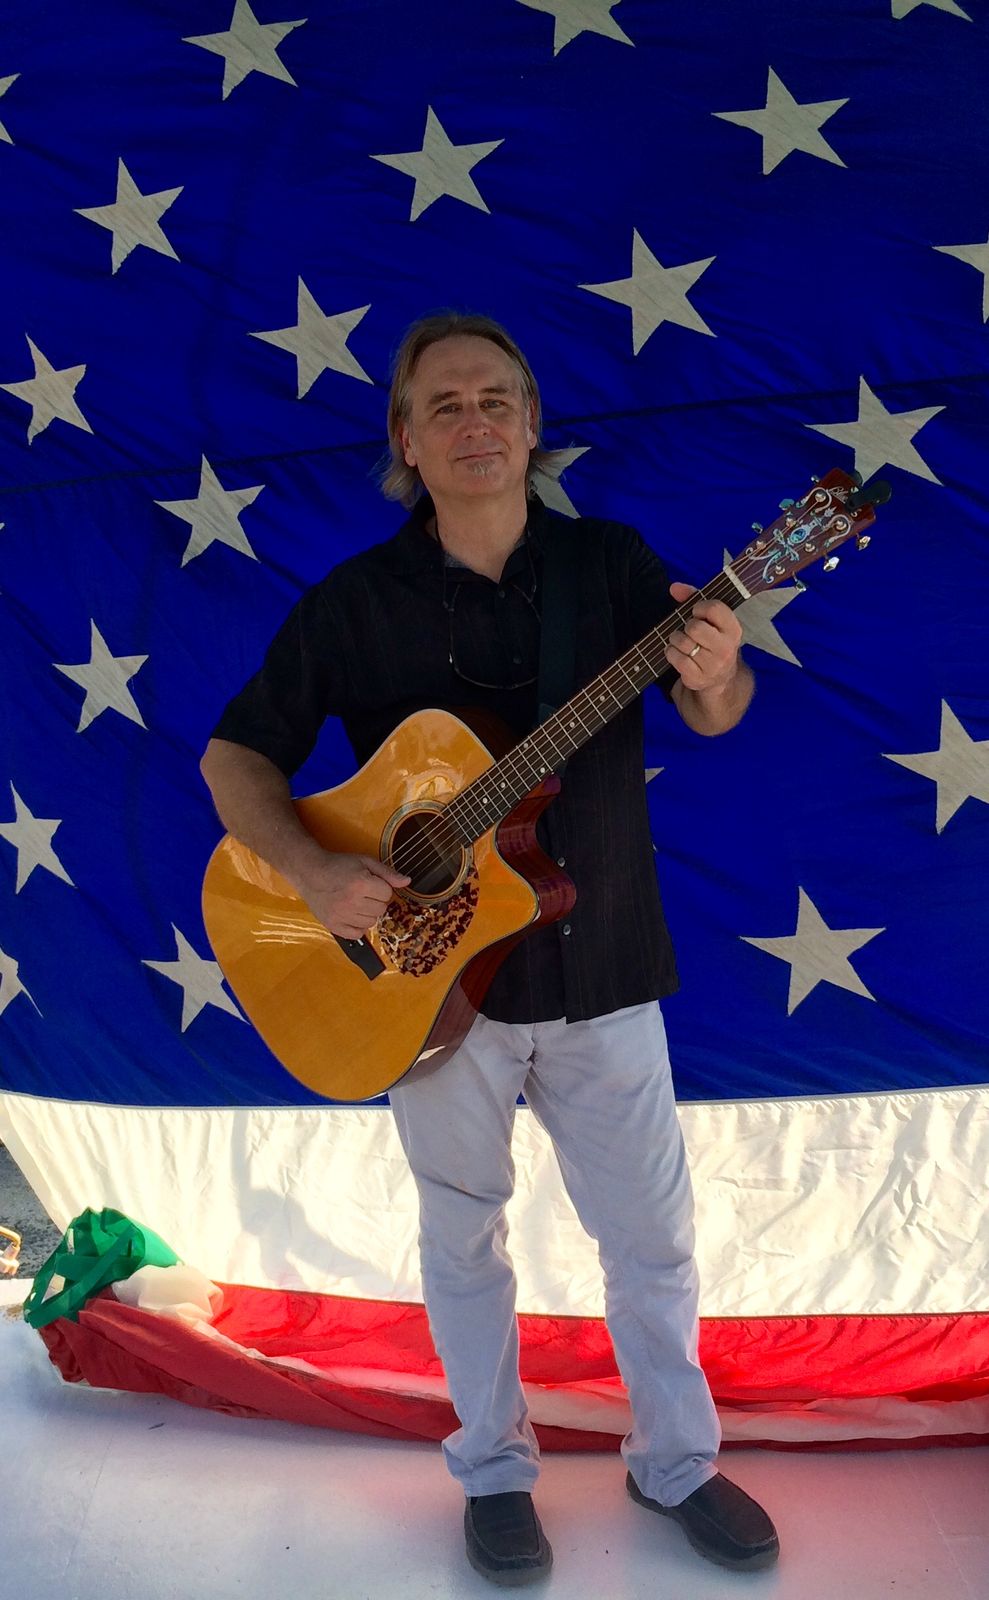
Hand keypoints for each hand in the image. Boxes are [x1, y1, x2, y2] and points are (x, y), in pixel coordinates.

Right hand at [292, 851, 410, 939]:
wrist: (310, 873)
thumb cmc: (339, 865)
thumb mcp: (365, 862)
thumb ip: (387, 873)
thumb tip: (407, 882)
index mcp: (361, 883)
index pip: (387, 894)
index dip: (381, 887)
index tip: (370, 883)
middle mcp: (351, 901)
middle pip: (381, 909)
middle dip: (375, 900)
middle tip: (362, 892)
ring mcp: (341, 915)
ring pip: (371, 922)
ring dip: (367, 913)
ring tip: (355, 902)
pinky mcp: (333, 925)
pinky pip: (357, 934)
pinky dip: (357, 926)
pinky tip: (351, 914)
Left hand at [665, 581, 742, 694]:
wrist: (721, 677)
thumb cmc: (712, 641)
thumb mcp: (711, 620)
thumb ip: (693, 598)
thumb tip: (675, 587)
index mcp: (733, 629)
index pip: (714, 608)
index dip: (699, 607)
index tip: (697, 612)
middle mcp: (726, 648)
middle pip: (694, 627)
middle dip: (687, 626)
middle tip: (690, 630)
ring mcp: (712, 665)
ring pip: (682, 642)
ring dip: (676, 639)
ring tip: (682, 641)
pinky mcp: (698, 677)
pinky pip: (675, 658)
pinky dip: (671, 652)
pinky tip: (677, 652)